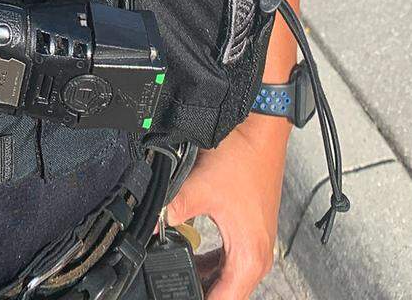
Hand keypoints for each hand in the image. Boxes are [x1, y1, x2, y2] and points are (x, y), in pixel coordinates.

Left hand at [165, 118, 287, 299]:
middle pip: (226, 292)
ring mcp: (257, 242)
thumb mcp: (199, 187)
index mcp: (249, 256)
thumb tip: (151, 223)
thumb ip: (171, 210)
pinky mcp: (252, 229)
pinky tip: (194, 253)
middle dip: (200, 289)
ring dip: (206, 277)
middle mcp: (258, 255)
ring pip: (228, 276)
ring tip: (180, 271)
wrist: (261, 129)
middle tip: (175, 283)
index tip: (176, 295)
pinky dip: (213, 261)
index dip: (197, 299)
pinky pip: (231, 258)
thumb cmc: (244, 157)